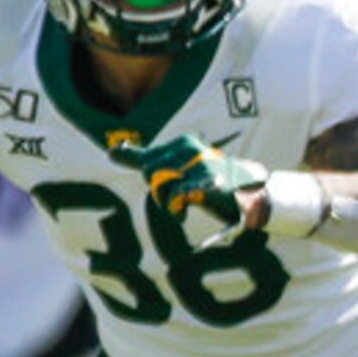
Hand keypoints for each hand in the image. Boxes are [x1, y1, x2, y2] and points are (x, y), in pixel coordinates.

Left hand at [111, 133, 270, 230]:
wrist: (246, 196)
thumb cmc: (207, 181)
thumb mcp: (174, 166)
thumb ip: (141, 158)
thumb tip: (111, 152)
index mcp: (183, 143)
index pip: (147, 163)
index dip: (155, 181)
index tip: (174, 185)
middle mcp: (191, 149)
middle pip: (151, 174)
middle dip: (159, 192)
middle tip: (178, 197)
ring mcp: (202, 166)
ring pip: (161, 186)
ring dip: (167, 203)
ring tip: (181, 206)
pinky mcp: (210, 183)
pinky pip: (177, 195)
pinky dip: (176, 208)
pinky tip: (184, 212)